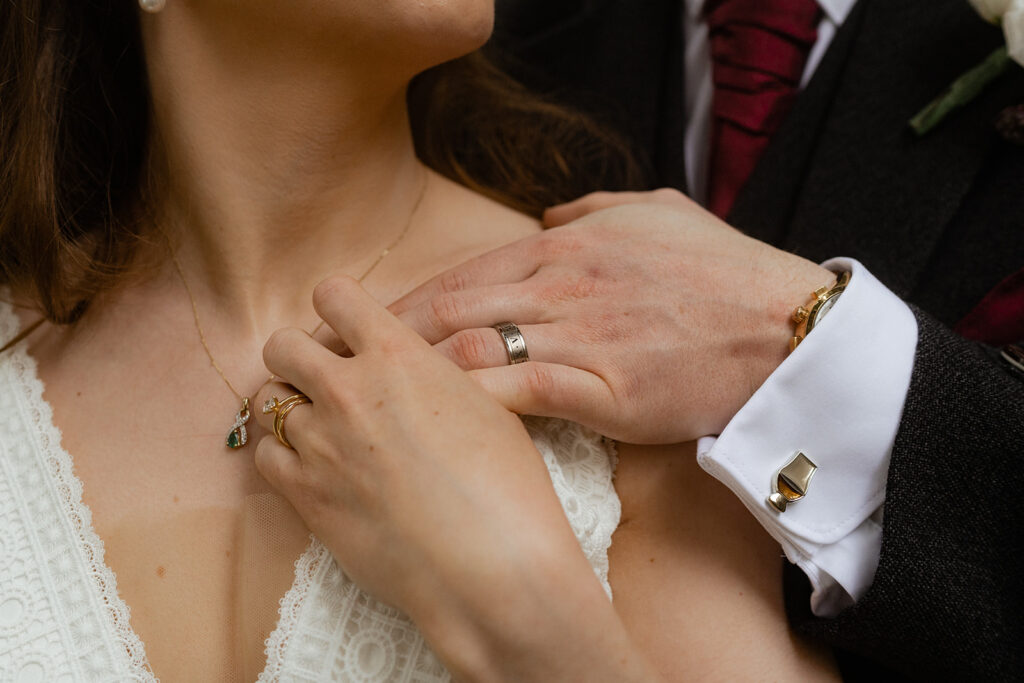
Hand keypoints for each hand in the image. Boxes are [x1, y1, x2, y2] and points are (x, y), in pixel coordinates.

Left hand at [253, 275, 655, 681]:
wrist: (492, 565)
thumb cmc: (506, 484)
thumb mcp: (484, 403)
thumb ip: (429, 374)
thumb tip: (405, 370)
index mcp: (397, 354)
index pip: (333, 295)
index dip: (338, 308)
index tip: (347, 330)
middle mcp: (348, 389)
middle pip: (282, 344)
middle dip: (299, 356)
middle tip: (325, 380)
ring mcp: (319, 442)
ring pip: (265, 400)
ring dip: (288, 406)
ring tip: (319, 427)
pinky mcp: (304, 495)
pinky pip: (264, 455)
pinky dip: (283, 454)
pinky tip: (315, 466)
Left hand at [389, 189, 832, 442]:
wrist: (785, 329)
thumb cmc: (724, 272)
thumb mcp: (657, 213)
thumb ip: (593, 210)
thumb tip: (547, 215)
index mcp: (568, 246)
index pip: (465, 272)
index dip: (408, 302)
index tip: (367, 325)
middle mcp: (562, 285)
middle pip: (451, 309)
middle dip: (387, 340)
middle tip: (342, 367)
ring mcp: (579, 336)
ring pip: (472, 349)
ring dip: (414, 376)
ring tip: (370, 403)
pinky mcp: (603, 389)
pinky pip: (517, 391)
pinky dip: (468, 405)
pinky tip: (432, 427)